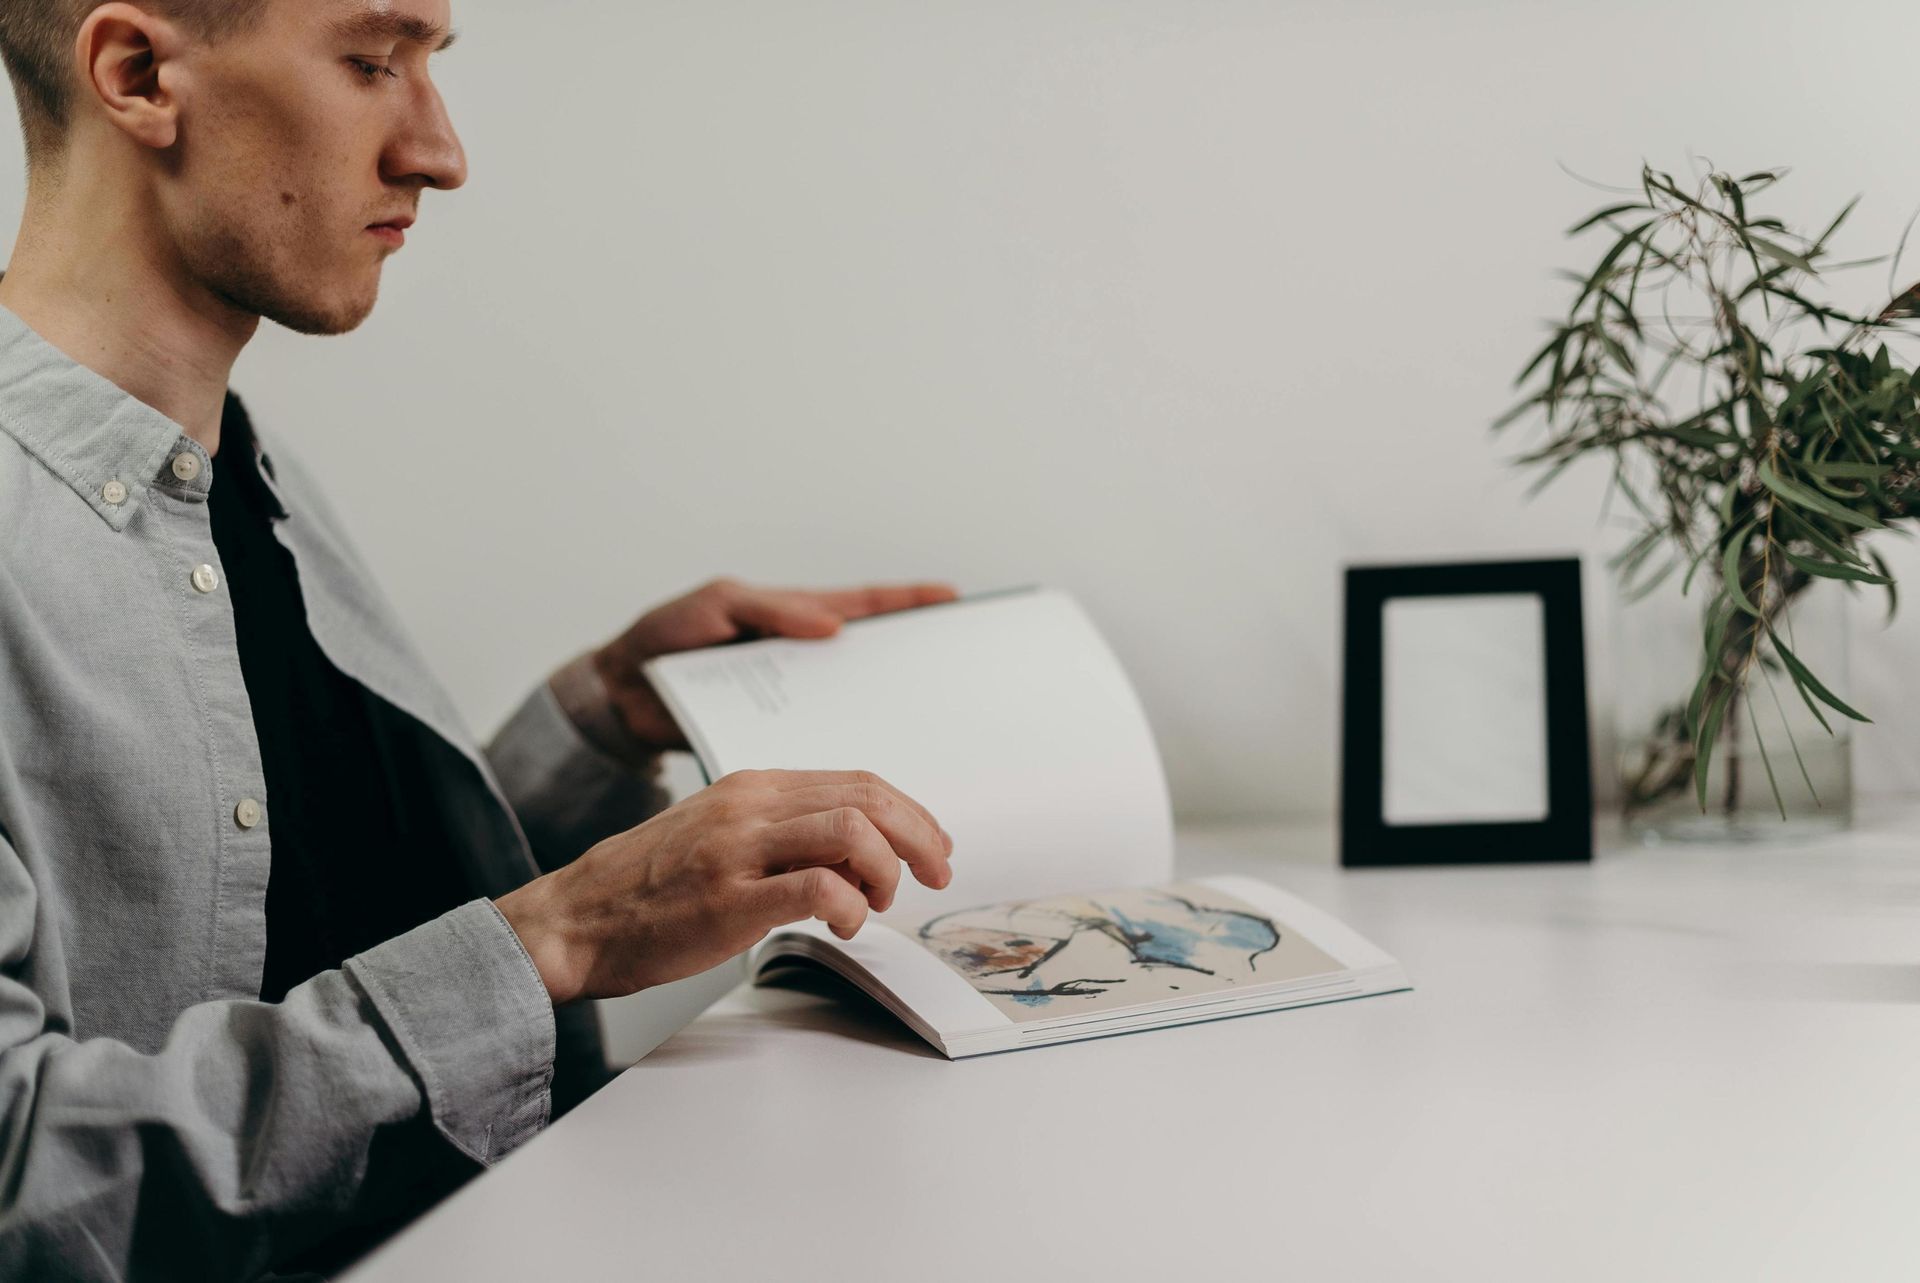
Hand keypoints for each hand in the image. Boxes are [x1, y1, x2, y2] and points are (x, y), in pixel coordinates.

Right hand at [494, 768, 953, 1003]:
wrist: (574, 919)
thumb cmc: (648, 888)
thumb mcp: (720, 834)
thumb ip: (784, 833)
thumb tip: (858, 853)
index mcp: (752, 787)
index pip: (856, 780)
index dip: (910, 813)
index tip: (932, 846)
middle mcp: (749, 806)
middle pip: (866, 798)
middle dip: (918, 837)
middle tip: (937, 873)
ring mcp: (738, 849)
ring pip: (851, 832)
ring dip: (884, 871)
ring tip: (874, 904)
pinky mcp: (729, 900)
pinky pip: (818, 887)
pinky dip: (850, 907)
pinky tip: (844, 926)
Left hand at [589, 578, 958, 754]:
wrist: (622, 696)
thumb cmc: (665, 638)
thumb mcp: (716, 607)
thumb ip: (772, 610)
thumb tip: (831, 624)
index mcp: (795, 619)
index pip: (863, 607)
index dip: (908, 601)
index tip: (952, 598)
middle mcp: (802, 659)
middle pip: (872, 666)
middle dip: (915, 679)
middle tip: (957, 696)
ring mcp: (791, 699)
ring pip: (851, 712)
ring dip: (885, 731)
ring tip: (927, 747)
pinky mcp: (773, 738)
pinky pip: (819, 751)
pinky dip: (844, 769)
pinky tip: (870, 792)